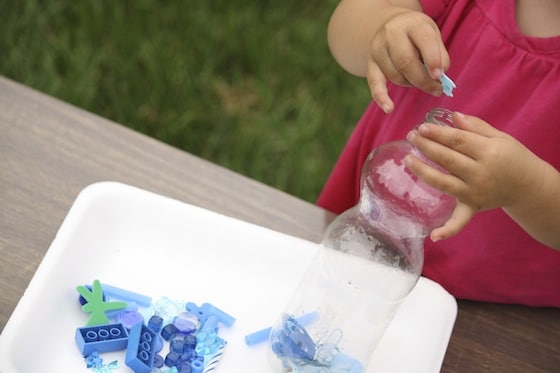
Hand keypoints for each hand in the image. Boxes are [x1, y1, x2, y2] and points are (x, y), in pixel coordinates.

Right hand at [367, 10, 448, 112]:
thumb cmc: (416, 34)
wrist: (390, 26)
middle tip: (436, 90)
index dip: (433, 59)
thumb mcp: (432, 34)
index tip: (439, 76)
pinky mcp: (370, 63)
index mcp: (412, 23)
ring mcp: (378, 49)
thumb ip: (439, 54)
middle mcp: (391, 34)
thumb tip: (439, 77)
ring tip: (420, 81)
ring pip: (395, 76)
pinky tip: (389, 108)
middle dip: (423, 80)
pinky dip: (381, 97)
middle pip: (406, 62)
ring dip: (411, 84)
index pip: (423, 40)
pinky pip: (375, 83)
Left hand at [403, 112, 545, 241]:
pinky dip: (448, 230)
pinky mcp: (473, 207)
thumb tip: (453, 116)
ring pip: (443, 183)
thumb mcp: (499, 137)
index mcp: (488, 152)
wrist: (527, 185)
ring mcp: (475, 192)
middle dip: (426, 146)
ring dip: (423, 172)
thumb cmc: (510, 157)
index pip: (457, 141)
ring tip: (407, 160)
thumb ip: (475, 127)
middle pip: (447, 159)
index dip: (437, 133)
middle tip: (411, 136)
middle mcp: (480, 173)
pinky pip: (460, 221)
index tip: (421, 127)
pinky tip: (433, 236)